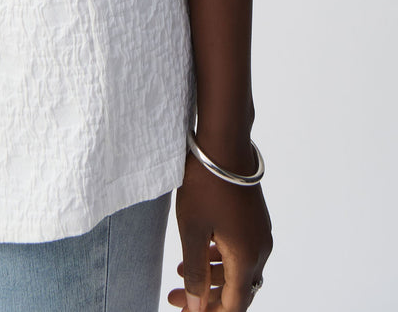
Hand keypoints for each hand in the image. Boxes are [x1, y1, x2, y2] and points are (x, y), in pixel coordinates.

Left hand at [167, 149, 272, 310]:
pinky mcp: (255, 219)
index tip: (184, 310)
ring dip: (211, 275)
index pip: (233, 304)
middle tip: (176, 295)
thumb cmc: (205, 184)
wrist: (223, 142)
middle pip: (237, 289)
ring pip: (238, 269)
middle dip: (206, 296)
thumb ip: (194, 272)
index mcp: (246, 259)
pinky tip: (200, 247)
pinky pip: (240, 250)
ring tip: (180, 269)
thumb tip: (195, 305)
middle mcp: (260, 250)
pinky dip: (220, 256)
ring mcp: (260, 233)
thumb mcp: (192, 230)